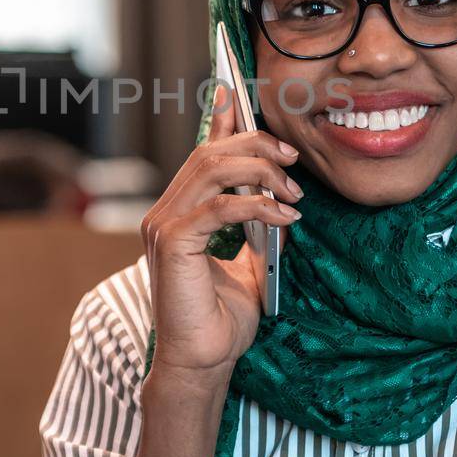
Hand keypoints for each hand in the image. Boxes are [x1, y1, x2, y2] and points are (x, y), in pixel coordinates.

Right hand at [139, 86, 301, 388]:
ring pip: (212, 168)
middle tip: (293, 161)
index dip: (220, 119)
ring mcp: (163, 225)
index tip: (239, 92)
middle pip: (209, 151)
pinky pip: (220, 206)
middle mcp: (165, 212)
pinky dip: (258, 205)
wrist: (202, 363)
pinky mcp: (172, 242)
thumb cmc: (220, 322)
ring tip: (292, 192)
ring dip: (261, 171)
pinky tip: (284, 216)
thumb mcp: (250, 266)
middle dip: (256, 145)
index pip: (200, 152)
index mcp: (180, 213)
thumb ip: (258, 232)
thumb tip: (283, 202)